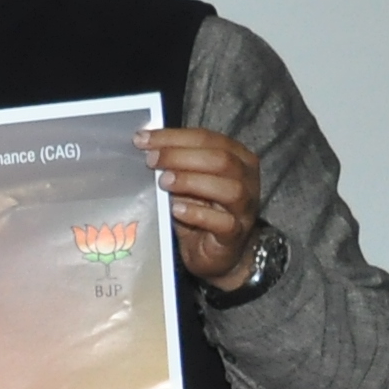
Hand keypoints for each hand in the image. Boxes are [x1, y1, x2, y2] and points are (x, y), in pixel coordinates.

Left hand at [138, 127, 264, 286]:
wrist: (216, 251)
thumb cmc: (200, 209)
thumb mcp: (187, 181)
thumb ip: (174, 163)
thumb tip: (144, 144)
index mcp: (237, 157)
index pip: (208, 138)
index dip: (174, 137)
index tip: (142, 139)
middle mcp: (246, 178)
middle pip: (220, 159)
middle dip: (181, 156)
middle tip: (151, 161)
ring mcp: (244, 207)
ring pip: (228, 188)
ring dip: (192, 181)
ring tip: (163, 182)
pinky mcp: (235, 233)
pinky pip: (223, 222)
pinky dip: (198, 213)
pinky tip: (176, 210)